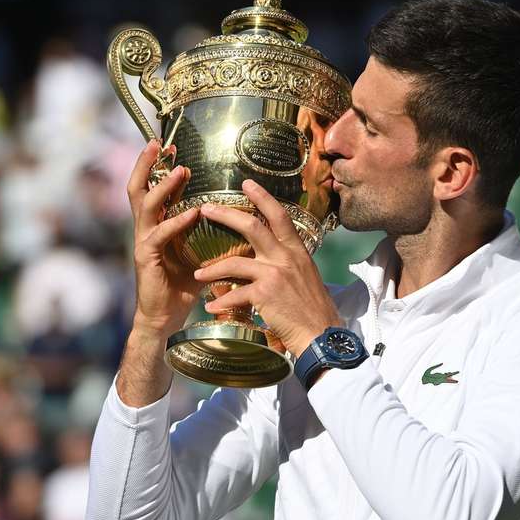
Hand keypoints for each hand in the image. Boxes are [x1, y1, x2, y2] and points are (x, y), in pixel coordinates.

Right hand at [128, 140, 203, 339]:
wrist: (165, 317)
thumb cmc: (183, 285)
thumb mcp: (200, 252)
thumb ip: (212, 234)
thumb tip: (240, 219)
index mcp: (157, 225)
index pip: (153, 188)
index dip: (159, 167)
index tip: (170, 146)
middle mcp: (146, 229)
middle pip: (138, 188)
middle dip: (146, 164)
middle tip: (158, 143)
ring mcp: (143, 243)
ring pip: (146, 206)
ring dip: (164, 187)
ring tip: (181, 171)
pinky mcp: (145, 259)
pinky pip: (158, 235)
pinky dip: (176, 222)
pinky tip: (192, 213)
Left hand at [193, 179, 340, 356]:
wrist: (321, 335)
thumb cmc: (314, 310)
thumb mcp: (306, 277)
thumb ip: (288, 264)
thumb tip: (270, 259)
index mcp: (297, 251)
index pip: (279, 216)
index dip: (262, 197)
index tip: (247, 184)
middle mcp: (286, 258)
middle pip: (253, 226)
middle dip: (226, 215)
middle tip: (206, 209)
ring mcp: (275, 274)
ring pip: (235, 263)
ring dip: (212, 269)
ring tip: (198, 274)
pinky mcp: (265, 294)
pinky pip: (235, 293)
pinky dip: (221, 302)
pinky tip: (212, 308)